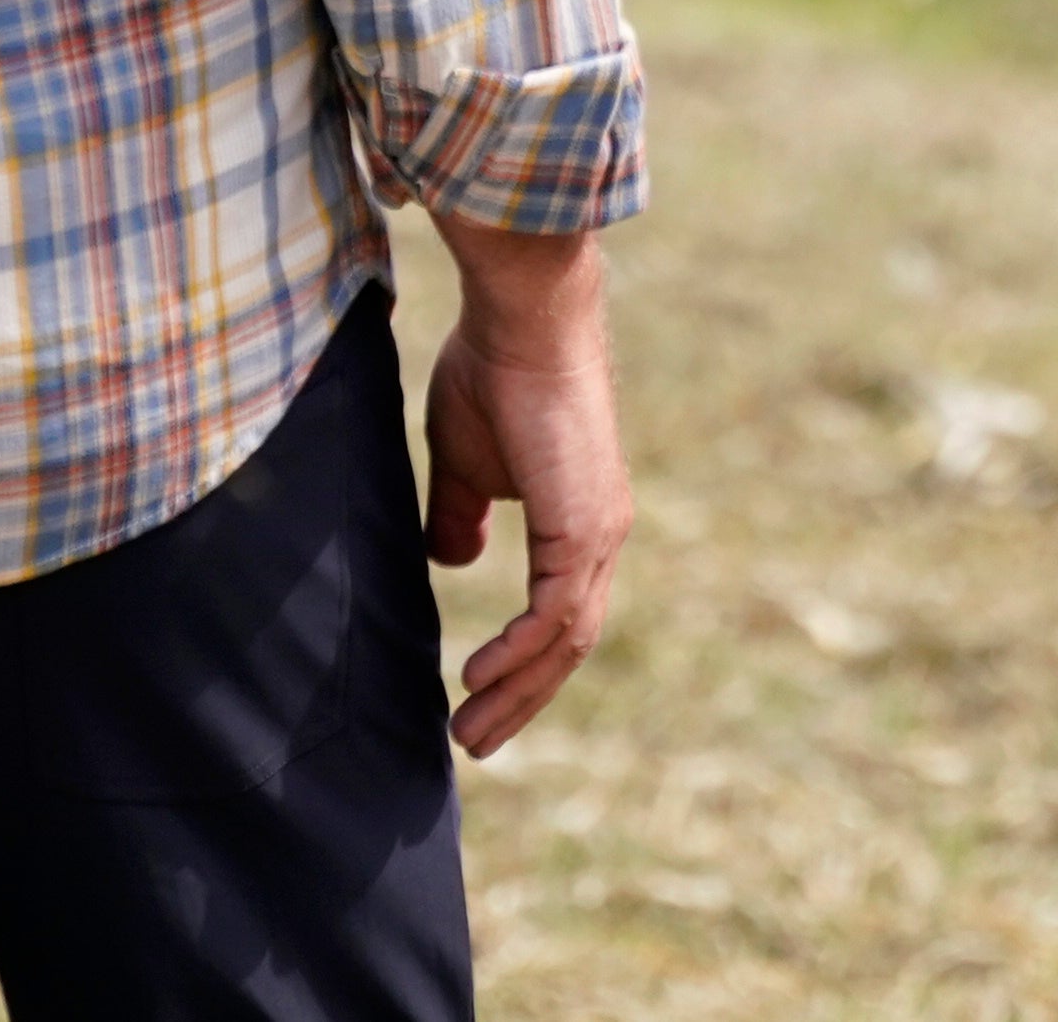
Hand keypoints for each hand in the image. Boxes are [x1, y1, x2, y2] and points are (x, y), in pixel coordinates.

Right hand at [424, 217, 632, 757]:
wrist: (520, 317)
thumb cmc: (492, 372)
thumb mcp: (465, 462)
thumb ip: (461, 515)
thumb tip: (455, 561)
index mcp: (581, 520)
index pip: (561, 616)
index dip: (524, 665)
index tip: (477, 700)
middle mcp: (602, 533)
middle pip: (570, 644)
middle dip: (522, 698)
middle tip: (476, 741)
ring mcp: (599, 531)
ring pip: (567, 641)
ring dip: (517, 691)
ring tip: (470, 729)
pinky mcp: (583, 524)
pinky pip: (555, 615)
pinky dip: (518, 654)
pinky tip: (478, 679)